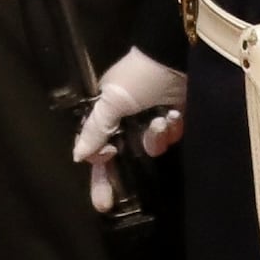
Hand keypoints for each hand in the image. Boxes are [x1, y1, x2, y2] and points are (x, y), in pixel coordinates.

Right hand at [70, 48, 187, 212]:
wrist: (180, 56)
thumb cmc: (141, 76)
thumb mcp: (112, 100)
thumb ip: (95, 130)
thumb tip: (78, 157)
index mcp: (108, 108)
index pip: (98, 146)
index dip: (99, 168)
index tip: (101, 187)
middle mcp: (129, 115)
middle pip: (122, 153)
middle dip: (119, 172)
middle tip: (109, 204)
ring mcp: (153, 116)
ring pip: (150, 146)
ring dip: (155, 138)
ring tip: (162, 120)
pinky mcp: (176, 116)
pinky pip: (170, 137)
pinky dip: (172, 130)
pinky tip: (176, 117)